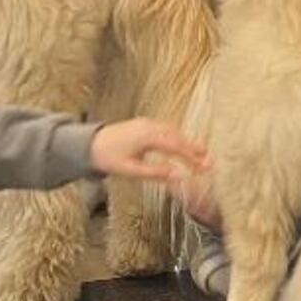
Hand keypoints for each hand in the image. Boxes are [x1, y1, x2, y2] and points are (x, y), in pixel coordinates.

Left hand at [90, 117, 211, 196]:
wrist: (89, 144)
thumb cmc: (108, 157)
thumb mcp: (132, 170)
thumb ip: (157, 172)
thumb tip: (179, 177)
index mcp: (147, 136)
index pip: (176, 146)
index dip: (193, 156)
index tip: (206, 167)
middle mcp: (150, 126)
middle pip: (178, 137)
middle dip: (195, 150)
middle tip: (210, 163)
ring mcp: (148, 123)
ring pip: (173, 132)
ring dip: (188, 143)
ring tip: (201, 156)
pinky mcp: (145, 124)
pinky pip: (166, 129)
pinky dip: (177, 138)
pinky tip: (183, 147)